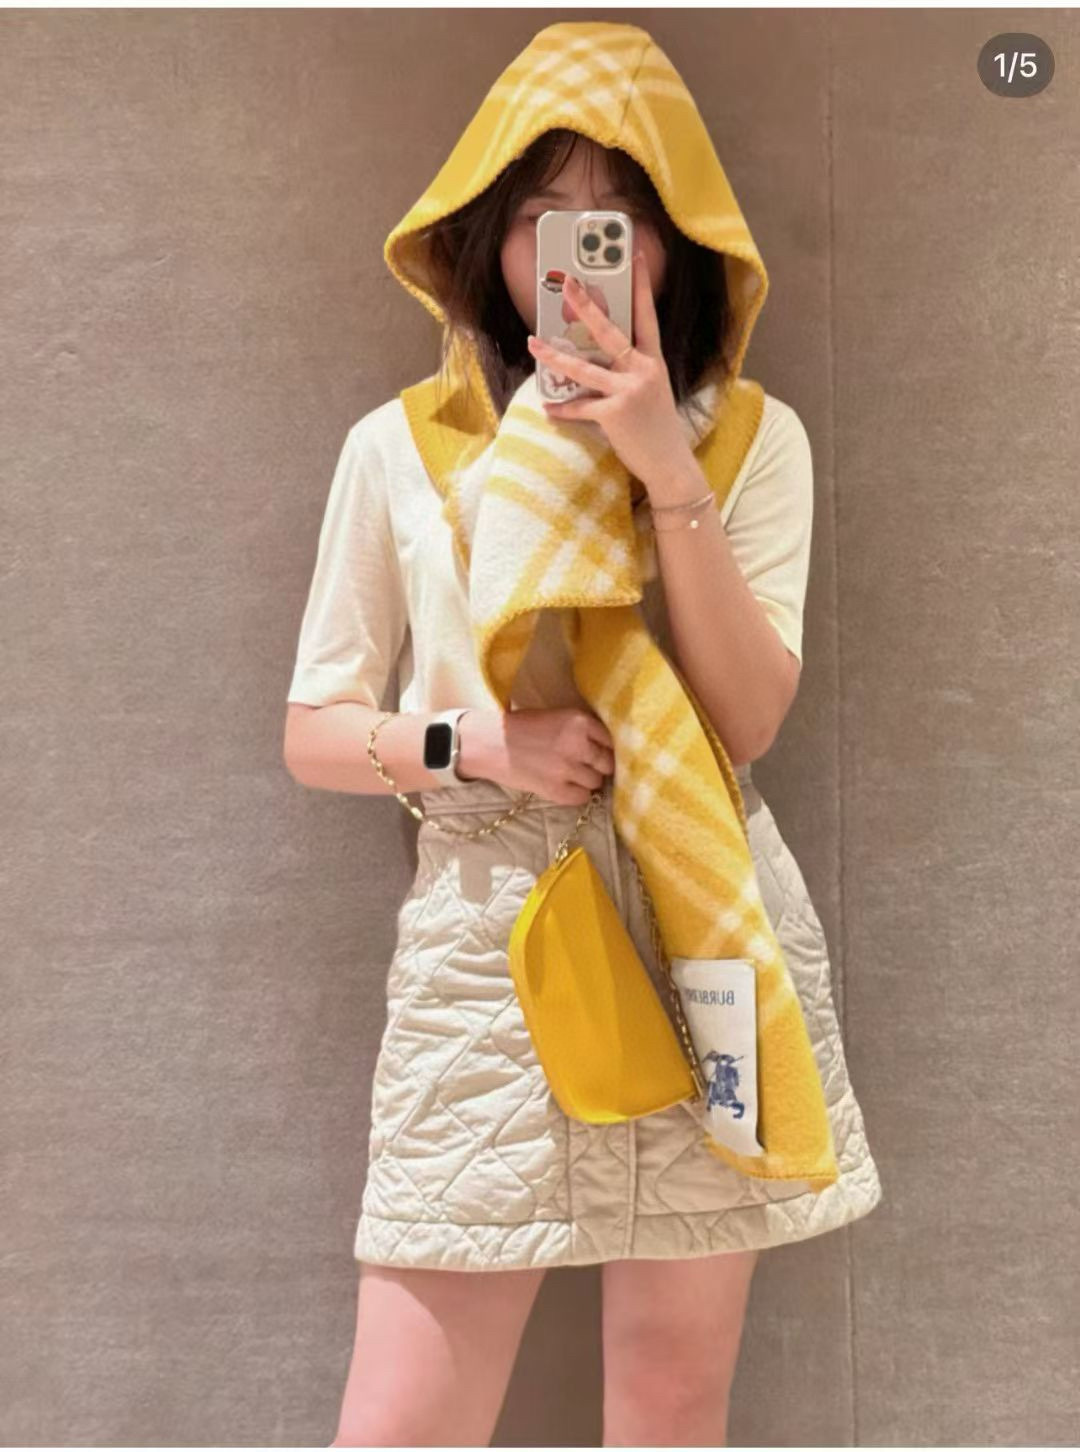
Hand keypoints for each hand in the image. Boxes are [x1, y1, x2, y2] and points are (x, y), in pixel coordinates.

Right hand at [457, 707, 614, 805]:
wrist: (489, 744)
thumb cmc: (521, 727)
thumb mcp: (556, 717)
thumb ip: (581, 730)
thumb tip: (606, 747)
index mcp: (579, 721)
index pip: (611, 740)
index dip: (607, 748)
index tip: (601, 752)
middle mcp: (578, 745)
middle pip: (608, 763)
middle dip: (600, 766)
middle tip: (587, 766)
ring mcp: (568, 769)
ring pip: (596, 782)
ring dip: (588, 781)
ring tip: (572, 776)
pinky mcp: (556, 790)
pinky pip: (582, 798)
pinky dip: (577, 795)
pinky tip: (565, 786)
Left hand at [525, 251, 698, 492]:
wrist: (669, 463)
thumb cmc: (658, 429)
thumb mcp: (651, 392)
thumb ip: (630, 372)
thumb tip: (598, 360)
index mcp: (653, 361)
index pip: (646, 316)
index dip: (641, 286)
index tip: (633, 257)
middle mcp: (642, 371)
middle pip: (609, 331)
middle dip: (587, 306)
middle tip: (569, 283)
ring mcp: (628, 391)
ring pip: (584, 368)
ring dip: (555, 356)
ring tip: (533, 344)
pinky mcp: (614, 414)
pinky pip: (580, 407)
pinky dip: (563, 409)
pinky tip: (548, 408)